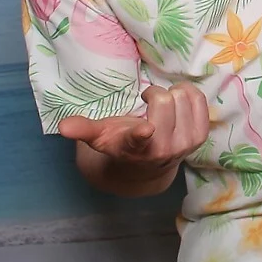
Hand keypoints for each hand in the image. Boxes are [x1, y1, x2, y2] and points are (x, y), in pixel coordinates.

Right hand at [58, 82, 208, 170]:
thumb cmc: (122, 143)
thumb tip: (62, 126)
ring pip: (183, 97)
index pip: (139, 140)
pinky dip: (189, 94)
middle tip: (148, 103)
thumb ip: (83, 130)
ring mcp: (184, 145)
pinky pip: (199, 100)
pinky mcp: (199, 137)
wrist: (148, 166)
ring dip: (172, 95)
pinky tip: (178, 102)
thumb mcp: (100, 137)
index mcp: (135, 147)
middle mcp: (162, 149)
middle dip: (155, 94)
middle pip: (164, 100)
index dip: (143, 133)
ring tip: (162, 107)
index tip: (145, 129)